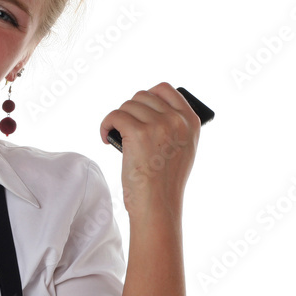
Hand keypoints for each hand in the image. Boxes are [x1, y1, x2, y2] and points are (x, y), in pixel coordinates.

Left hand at [100, 82, 199, 218]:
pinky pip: (114, 116)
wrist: (158, 206)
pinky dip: (106, 125)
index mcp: (190, 122)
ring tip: (114, 134)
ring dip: (117, 119)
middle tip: (124, 128)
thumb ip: (174, 127)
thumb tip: (150, 109)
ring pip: (127, 106)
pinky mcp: (138, 133)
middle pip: (142, 96)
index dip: (147, 95)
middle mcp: (176, 120)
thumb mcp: (182, 150)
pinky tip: (105, 137)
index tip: (138, 109)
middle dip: (130, 110)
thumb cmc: (165, 183)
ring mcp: (158, 125)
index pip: (165, 89)